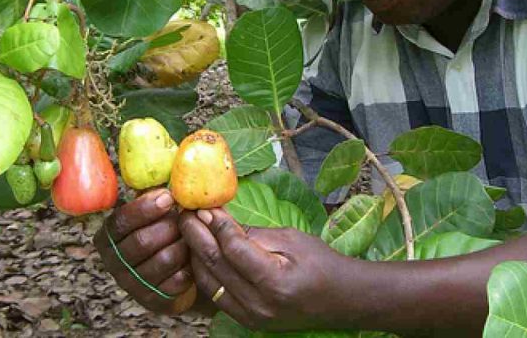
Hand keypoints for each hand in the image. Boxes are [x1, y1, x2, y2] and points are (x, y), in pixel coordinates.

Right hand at [93, 189, 195, 314]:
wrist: (174, 274)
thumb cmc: (162, 234)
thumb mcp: (152, 215)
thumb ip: (153, 199)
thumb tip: (168, 182)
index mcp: (107, 238)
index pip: (120, 221)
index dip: (144, 208)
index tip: (168, 197)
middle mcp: (114, 263)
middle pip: (142, 241)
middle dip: (169, 226)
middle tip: (184, 218)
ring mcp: (132, 285)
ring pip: (163, 259)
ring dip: (182, 244)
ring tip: (190, 236)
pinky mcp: (153, 300)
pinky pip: (177, 280)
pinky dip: (189, 266)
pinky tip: (191, 257)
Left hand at [179, 208, 355, 330]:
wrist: (340, 300)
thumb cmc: (320, 263)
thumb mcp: (291, 239)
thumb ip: (253, 233)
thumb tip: (217, 218)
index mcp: (275, 281)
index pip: (233, 248)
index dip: (216, 224)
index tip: (203, 205)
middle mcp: (259, 304)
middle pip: (215, 264)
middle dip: (196, 235)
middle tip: (185, 213)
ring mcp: (251, 316)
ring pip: (208, 281)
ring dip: (195, 253)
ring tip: (189, 229)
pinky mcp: (247, 321)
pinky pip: (215, 294)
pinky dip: (204, 272)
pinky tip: (199, 253)